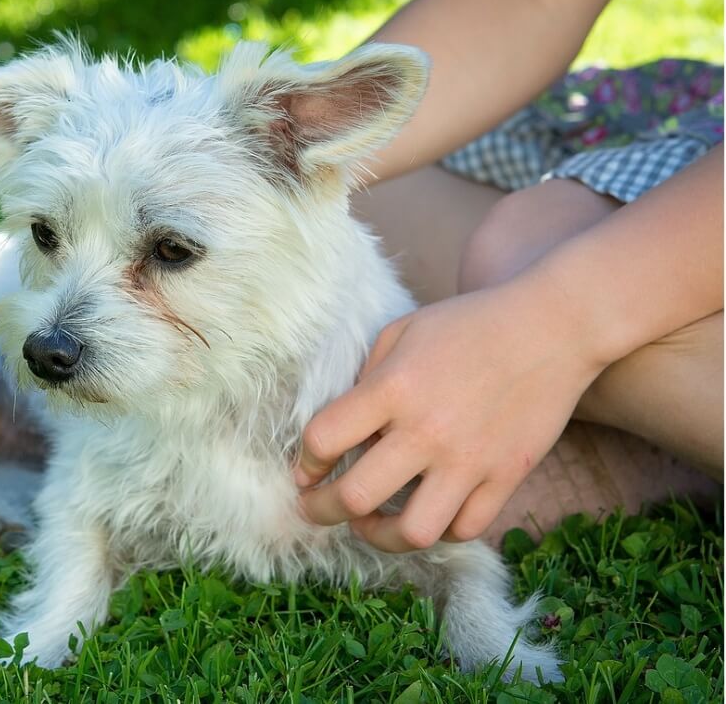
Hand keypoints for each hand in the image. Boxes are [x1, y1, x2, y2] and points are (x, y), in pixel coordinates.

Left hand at [296, 279, 605, 550]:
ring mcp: (469, 460)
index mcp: (393, 388)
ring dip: (379, 536)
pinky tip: (425, 512)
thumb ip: (366, 380)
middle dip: (321, 510)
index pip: (323, 441)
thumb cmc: (469, 324)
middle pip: (355, 498)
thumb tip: (345, 431)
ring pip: (412, 533)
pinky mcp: (506, 476)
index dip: (305, 462)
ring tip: (369, 523)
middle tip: (316, 509)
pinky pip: (464, 528)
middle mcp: (426, 431)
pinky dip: (439, 529)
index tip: (306, 469)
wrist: (553, 326)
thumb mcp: (402, 332)